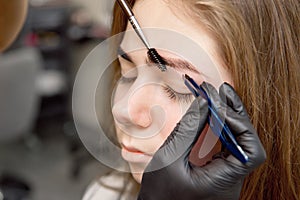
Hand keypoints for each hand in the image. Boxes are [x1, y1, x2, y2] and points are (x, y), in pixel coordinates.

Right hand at [137, 82, 265, 199]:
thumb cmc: (159, 194)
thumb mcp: (169, 158)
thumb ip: (187, 129)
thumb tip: (203, 102)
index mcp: (223, 181)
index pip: (250, 151)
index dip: (239, 125)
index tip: (219, 106)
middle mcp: (230, 180)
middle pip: (245, 142)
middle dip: (233, 114)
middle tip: (219, 91)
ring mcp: (225, 176)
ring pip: (236, 142)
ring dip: (226, 118)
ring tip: (215, 96)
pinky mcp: (216, 172)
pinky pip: (224, 146)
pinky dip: (218, 128)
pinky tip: (209, 114)